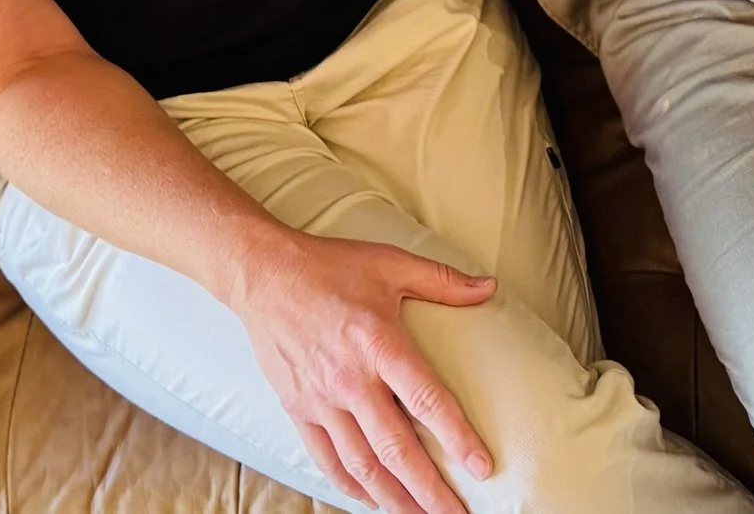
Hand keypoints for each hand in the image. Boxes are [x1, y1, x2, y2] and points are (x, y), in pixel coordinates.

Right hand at [230, 229, 497, 511]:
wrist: (263, 274)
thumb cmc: (328, 267)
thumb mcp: (390, 264)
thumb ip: (443, 281)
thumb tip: (489, 288)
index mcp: (379, 343)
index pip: (427, 401)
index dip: (457, 438)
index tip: (481, 467)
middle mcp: (351, 380)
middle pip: (397, 448)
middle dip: (430, 489)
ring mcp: (321, 400)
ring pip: (362, 465)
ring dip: (394, 498)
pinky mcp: (298, 410)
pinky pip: (326, 460)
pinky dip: (350, 487)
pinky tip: (372, 500)